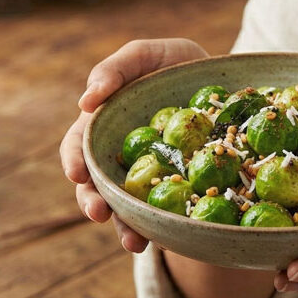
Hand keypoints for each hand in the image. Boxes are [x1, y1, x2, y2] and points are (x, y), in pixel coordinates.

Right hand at [60, 38, 208, 252]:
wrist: (224, 80)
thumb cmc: (175, 64)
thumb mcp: (146, 55)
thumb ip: (115, 69)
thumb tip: (85, 101)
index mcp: (105, 127)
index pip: (79, 148)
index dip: (74, 162)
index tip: (77, 174)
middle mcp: (122, 157)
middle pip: (97, 186)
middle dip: (94, 203)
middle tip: (99, 212)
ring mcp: (150, 177)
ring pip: (129, 209)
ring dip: (125, 228)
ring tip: (132, 242)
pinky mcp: (180, 191)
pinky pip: (169, 214)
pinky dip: (165, 229)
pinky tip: (171, 239)